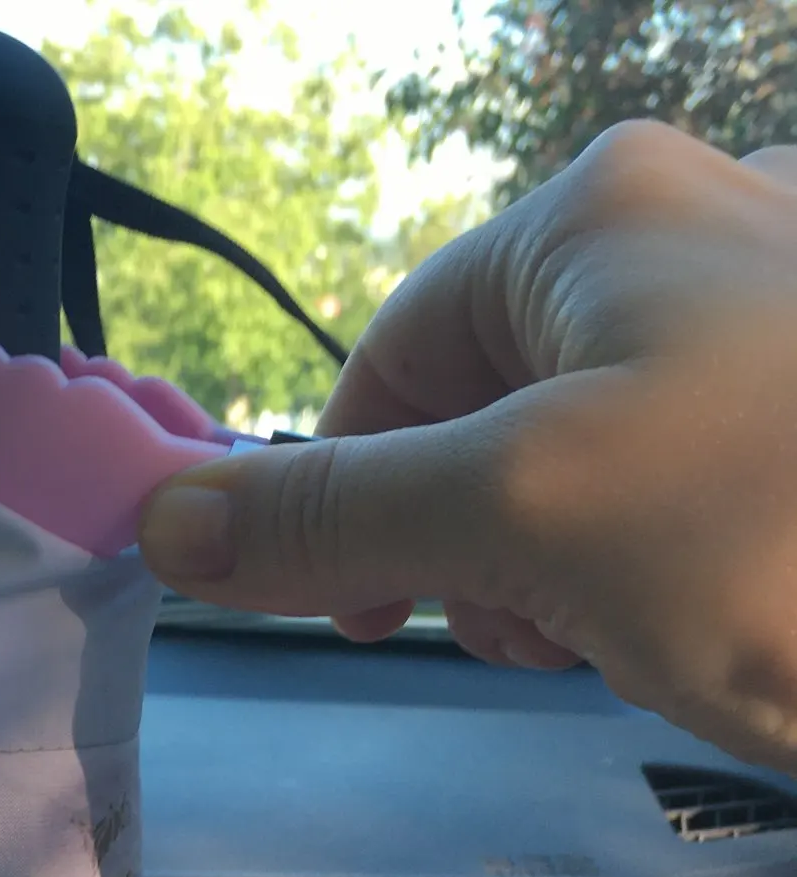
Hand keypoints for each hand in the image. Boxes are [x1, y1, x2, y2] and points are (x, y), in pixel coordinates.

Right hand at [137, 121, 796, 773]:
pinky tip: (709, 627)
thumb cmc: (785, 535)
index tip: (347, 616)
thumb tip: (166, 520)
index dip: (343, 493)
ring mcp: (774, 330)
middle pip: (492, 410)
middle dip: (475, 546)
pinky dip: (666, 574)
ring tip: (629, 636)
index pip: (396, 356)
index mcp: (600, 216)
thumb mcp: (524, 519)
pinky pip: (685, 496)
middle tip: (523, 634)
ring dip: (569, 574)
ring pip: (590, 464)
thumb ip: (334, 516)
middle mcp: (691, 235)